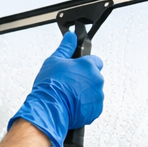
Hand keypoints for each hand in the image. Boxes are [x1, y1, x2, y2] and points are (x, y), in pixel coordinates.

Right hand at [8, 31, 104, 146]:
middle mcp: (96, 79)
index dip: (85, 65)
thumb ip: (66, 47)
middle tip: (70, 85)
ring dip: (85, 94)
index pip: (95, 61)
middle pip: (94, 77)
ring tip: (69, 97)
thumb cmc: (50, 86)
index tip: (77, 70)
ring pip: (94, 92)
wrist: (49, 109)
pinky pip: (93, 106)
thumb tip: (71, 36)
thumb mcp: (54, 61)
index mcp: (88, 65)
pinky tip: (72, 105)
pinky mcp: (96, 110)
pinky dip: (85, 106)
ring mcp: (98, 96)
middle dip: (84, 80)